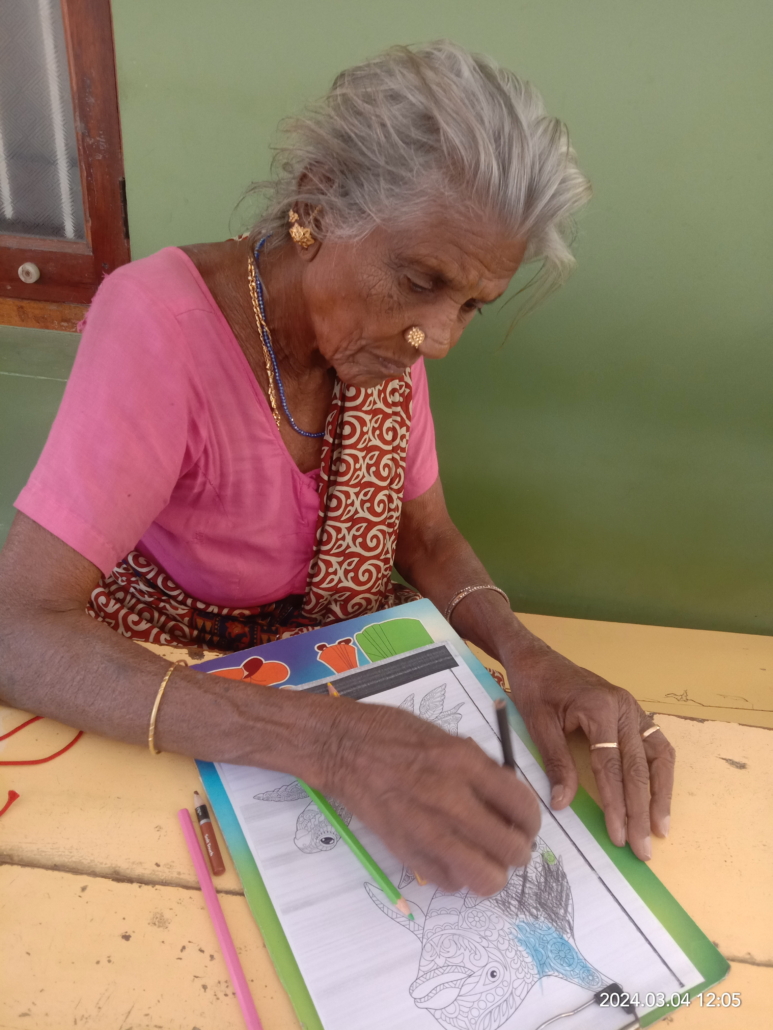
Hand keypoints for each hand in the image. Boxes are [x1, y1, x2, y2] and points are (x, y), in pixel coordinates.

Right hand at [314, 698, 540, 895]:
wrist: (344, 748)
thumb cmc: (396, 735)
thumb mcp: (449, 740)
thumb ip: (482, 771)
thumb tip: (508, 802)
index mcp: (465, 764)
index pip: (522, 807)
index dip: (532, 822)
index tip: (526, 825)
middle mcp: (451, 800)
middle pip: (510, 849)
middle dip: (518, 852)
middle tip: (510, 846)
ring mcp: (427, 830)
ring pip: (484, 878)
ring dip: (493, 873)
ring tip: (485, 860)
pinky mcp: (406, 851)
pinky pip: (448, 883)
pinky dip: (456, 876)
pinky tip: (451, 858)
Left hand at [503, 640, 674, 861]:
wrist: (537, 658)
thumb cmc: (534, 687)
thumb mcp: (538, 723)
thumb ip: (555, 762)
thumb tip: (563, 803)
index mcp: (600, 707)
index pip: (612, 766)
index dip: (616, 805)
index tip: (619, 836)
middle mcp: (625, 707)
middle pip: (639, 767)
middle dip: (642, 811)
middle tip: (643, 849)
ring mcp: (633, 708)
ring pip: (658, 756)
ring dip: (661, 794)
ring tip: (660, 828)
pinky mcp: (633, 712)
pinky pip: (656, 745)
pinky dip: (661, 773)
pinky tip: (660, 796)